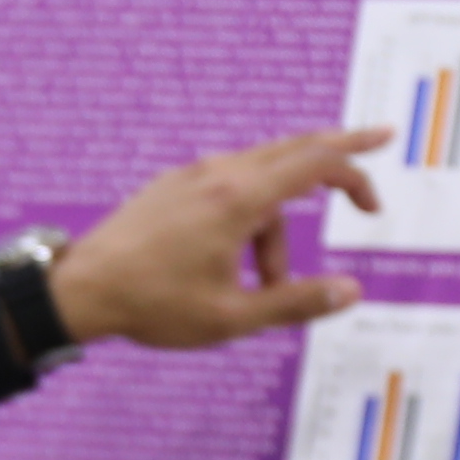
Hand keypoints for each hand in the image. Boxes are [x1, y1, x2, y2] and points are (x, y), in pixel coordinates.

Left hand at [51, 130, 388, 353]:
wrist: (81, 288)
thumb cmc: (152, 305)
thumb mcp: (232, 317)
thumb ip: (296, 302)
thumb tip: (351, 292)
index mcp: (238, 199)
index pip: (316, 164)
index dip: (356, 175)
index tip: (375, 204)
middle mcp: (217, 174)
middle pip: (294, 149)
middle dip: (339, 153)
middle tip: (378, 141)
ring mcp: (191, 176)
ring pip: (259, 184)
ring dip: (276, 229)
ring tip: (263, 287)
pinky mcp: (172, 187)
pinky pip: (228, 190)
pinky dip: (248, 219)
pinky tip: (232, 264)